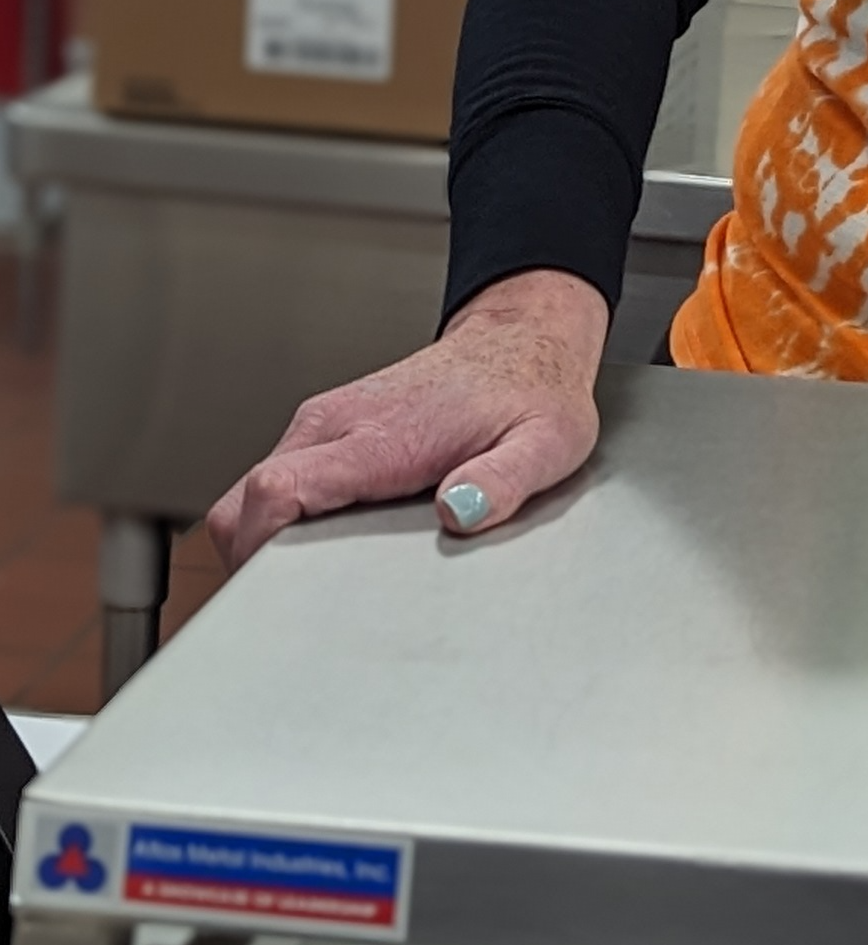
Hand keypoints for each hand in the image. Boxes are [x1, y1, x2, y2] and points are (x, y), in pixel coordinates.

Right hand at [208, 270, 609, 569]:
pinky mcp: (331, 429)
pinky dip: (284, 518)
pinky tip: (326, 544)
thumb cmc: (532, 392)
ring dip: (268, 537)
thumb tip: (460, 512)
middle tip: (291, 604)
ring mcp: (328, 423)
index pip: (276, 489)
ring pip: (256, 490)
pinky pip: (279, 480)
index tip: (274, 590)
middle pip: (245, 497)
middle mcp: (337, 424)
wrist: (522, 340)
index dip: (258, 546)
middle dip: (252, 555)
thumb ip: (505, 481)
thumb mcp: (545, 444)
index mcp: (379, 436)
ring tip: (311, 579)